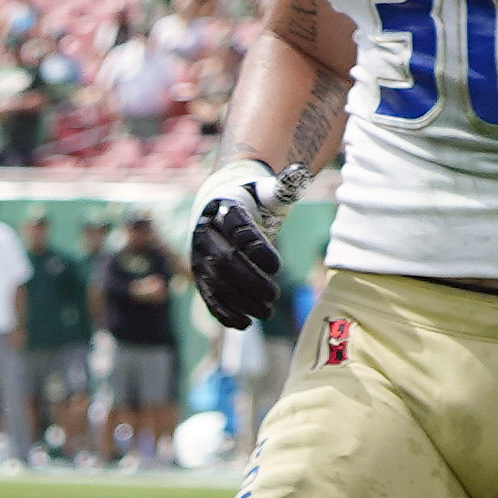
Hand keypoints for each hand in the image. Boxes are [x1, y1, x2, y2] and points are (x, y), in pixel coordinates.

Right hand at [187, 155, 293, 330]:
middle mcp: (206, 234)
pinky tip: (244, 324)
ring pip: (216, 283)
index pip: (239, 233)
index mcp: (224, 211)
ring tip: (267, 312)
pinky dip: (224, 312)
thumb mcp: (267, 191)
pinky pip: (208, 296)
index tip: (278, 268)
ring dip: (240, 301)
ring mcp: (200, 256)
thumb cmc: (252, 200)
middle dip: (250, 282)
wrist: (220, 207)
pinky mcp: (200, 274)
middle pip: (226, 261)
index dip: (257, 251)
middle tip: (275, 295)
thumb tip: (298, 173)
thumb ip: (284, 186)